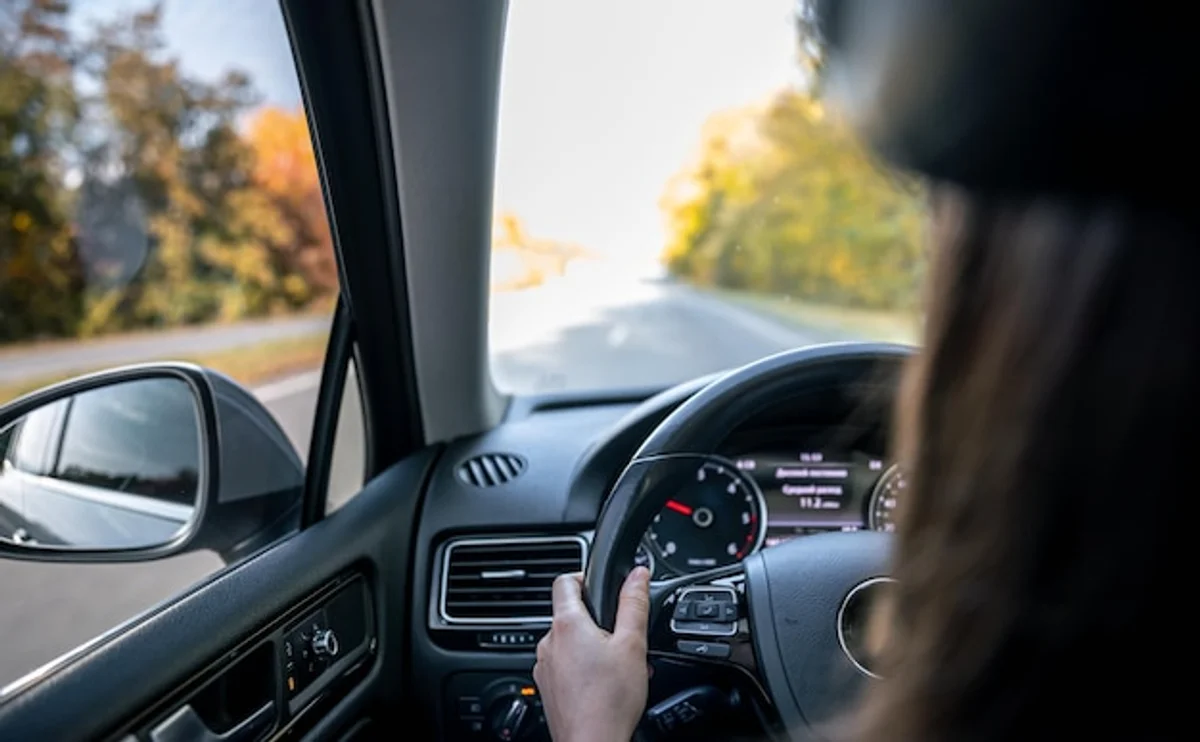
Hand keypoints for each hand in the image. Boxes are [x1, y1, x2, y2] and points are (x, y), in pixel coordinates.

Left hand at [534, 567, 650, 741]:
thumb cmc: (610, 701)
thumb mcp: (633, 644)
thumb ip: (634, 604)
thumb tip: (637, 574)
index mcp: (567, 624)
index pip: (565, 581)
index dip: (584, 577)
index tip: (601, 585)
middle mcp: (549, 643)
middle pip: (570, 615)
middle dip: (597, 621)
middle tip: (622, 637)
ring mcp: (545, 667)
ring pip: (569, 644)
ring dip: (592, 647)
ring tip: (619, 666)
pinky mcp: (547, 688)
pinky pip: (565, 667)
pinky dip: (583, 668)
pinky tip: (606, 684)